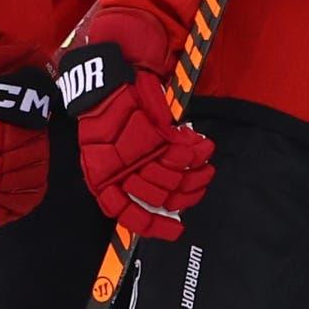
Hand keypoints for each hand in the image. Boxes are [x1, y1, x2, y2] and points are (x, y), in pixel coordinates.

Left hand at [57, 8, 214, 241]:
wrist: (104, 78)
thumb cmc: (104, 116)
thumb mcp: (103, 152)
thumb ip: (124, 177)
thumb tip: (156, 201)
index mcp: (101, 178)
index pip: (128, 213)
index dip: (154, 225)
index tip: (176, 230)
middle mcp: (117, 169)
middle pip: (159, 195)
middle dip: (185, 195)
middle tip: (200, 187)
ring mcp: (136, 152)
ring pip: (174, 176)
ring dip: (196, 175)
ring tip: (207, 170)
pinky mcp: (152, 132)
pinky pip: (182, 152)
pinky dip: (196, 151)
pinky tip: (203, 147)